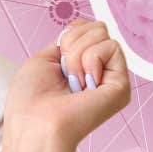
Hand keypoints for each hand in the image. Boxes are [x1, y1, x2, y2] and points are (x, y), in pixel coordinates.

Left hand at [4, 17, 131, 151]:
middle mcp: (100, 71)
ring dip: (76, 54)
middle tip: (64, 72)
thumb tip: (83, 26)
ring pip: (103, 33)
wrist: (35, 125)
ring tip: (73, 82)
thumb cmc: (30, 99)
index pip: (89, 27)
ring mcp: (112, 78)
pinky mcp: (122, 85)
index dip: (72, 32)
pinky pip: (111, 47)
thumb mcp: (44, 58)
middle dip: (72, 41)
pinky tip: (85, 85)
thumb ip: (67, 42)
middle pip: (97, 26)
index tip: (59, 51)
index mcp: (82, 66)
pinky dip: (90, 60)